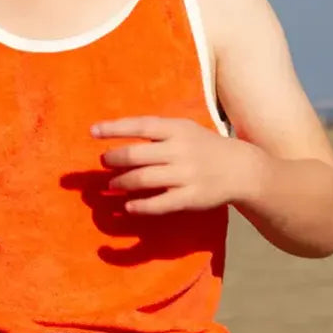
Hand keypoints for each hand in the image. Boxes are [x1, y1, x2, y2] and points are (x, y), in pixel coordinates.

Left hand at [94, 116, 260, 214]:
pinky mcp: (191, 198)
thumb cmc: (203, 145)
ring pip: (145, 179)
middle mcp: (179, 150)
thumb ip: (156, 130)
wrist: (241, 169)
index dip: (114, 128)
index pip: (139, 126)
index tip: (92, 132)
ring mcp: (186, 175)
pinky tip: (129, 206)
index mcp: (176, 129)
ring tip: (112, 184)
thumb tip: (119, 132)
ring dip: (123, 182)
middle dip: (115, 158)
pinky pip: (161, 204)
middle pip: (137, 154)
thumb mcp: (183, 128)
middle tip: (104, 162)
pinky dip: (142, 206)